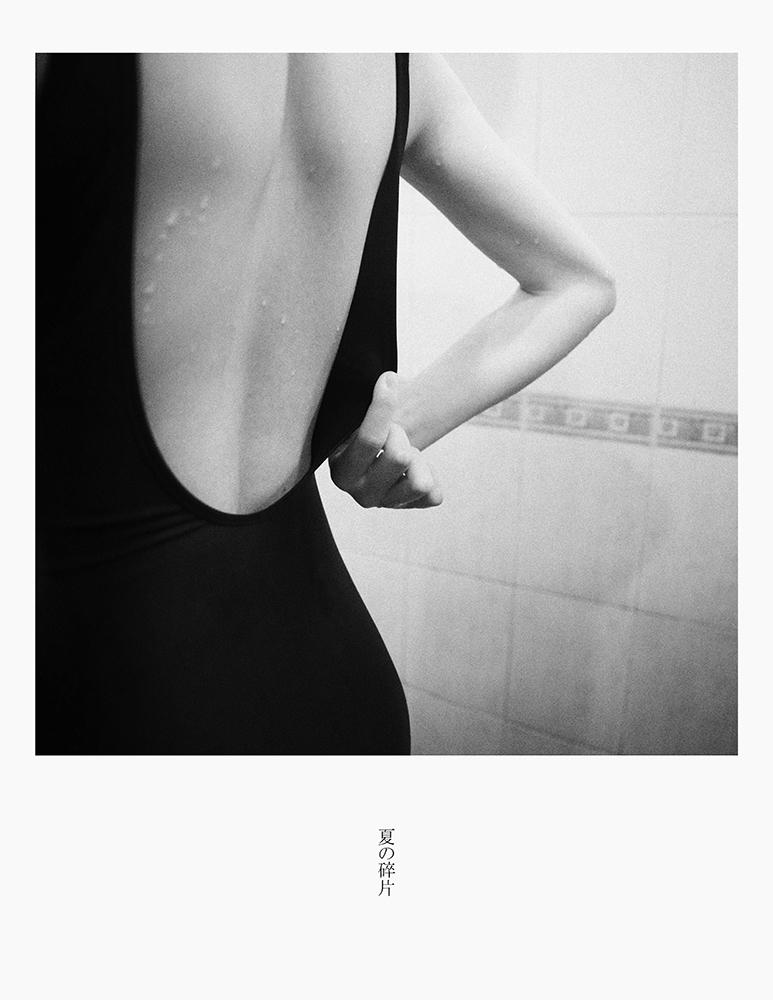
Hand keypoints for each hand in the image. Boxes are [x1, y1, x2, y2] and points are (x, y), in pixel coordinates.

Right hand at [329, 372, 442, 508]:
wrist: (377, 447)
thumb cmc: (365, 428)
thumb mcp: (355, 416)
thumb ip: (367, 402)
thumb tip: (389, 381)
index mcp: (341, 472)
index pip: (369, 440)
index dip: (383, 407)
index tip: (389, 381)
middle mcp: (361, 495)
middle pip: (400, 458)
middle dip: (399, 436)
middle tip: (392, 432)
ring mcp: (386, 504)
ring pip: (420, 482)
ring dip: (416, 459)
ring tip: (404, 451)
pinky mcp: (409, 507)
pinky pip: (434, 495)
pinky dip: (429, 474)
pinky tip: (413, 467)